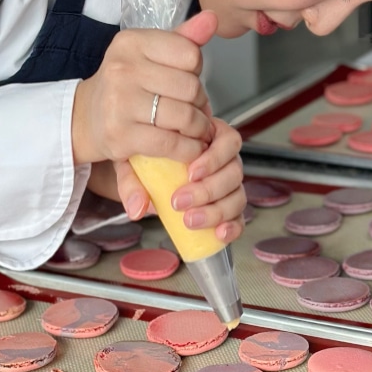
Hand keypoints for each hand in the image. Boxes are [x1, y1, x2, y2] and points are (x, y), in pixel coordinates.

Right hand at [72, 10, 217, 170]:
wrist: (86, 118)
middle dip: (199, 103)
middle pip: (190, 87)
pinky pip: (170, 144)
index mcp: (131, 42)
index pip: (189, 54)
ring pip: (184, 117)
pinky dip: (188, 149)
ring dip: (198, 128)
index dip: (197, 71)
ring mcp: (119, 103)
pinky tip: (188, 147)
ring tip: (194, 130)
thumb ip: (183, 38)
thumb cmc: (125, 85)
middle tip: (193, 110)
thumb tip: (212, 19)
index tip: (187, 81)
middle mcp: (122, 69)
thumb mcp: (149, 54)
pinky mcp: (120, 135)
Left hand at [114, 117, 244, 242]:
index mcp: (209, 138)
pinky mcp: (229, 207)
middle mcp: (224, 160)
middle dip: (208, 190)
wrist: (145, 173)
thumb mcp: (134, 162)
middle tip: (180, 201)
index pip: (228, 141)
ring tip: (190, 220)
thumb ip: (132, 181)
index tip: (190, 174)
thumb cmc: (146, 158)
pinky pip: (239, 217)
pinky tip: (219, 233)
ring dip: (216, 211)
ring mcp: (228, 185)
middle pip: (234, 171)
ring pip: (237, 195)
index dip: (214, 158)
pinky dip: (232, 226)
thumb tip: (137, 208)